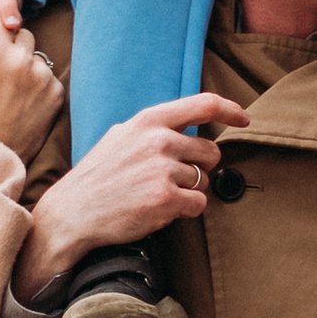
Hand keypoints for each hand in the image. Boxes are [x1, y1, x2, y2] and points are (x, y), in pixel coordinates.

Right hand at [0, 0, 60, 160]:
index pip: (1, 17)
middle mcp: (21, 59)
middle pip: (23, 32)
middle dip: (12, 47)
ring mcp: (42, 76)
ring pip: (37, 53)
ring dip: (27, 65)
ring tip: (11, 90)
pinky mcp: (57, 92)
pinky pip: (49, 75)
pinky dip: (40, 85)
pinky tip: (25, 101)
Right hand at [13, 90, 251, 306]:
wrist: (72, 213)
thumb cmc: (97, 178)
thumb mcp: (120, 137)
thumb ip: (153, 129)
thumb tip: (187, 127)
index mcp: (148, 121)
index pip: (204, 104)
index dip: (230, 110)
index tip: (244, 119)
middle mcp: (158, 141)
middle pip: (211, 152)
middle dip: (200, 168)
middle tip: (173, 180)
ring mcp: (162, 170)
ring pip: (203, 182)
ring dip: (188, 192)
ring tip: (155, 195)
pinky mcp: (165, 199)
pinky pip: (198, 205)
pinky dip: (184, 211)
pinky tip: (159, 210)